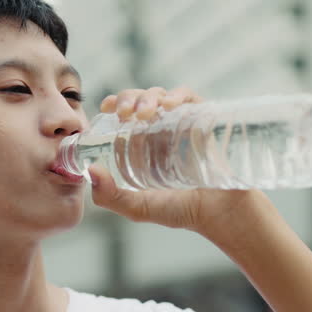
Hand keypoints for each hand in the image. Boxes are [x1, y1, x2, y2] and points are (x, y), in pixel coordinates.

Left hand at [88, 87, 263, 232]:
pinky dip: (178, 96)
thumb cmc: (182, 211)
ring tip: (144, 113)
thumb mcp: (138, 208)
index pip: (129, 112)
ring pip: (165, 95)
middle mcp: (166, 128)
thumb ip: (110, 197)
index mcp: (147, 141)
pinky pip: (192, 99)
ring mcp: (187, 123)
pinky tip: (169, 105)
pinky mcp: (208, 121)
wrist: (221, 216)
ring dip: (150, 96)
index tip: (106, 107)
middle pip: (144, 99)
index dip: (117, 102)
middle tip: (125, 112)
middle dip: (131, 97)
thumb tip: (91, 172)